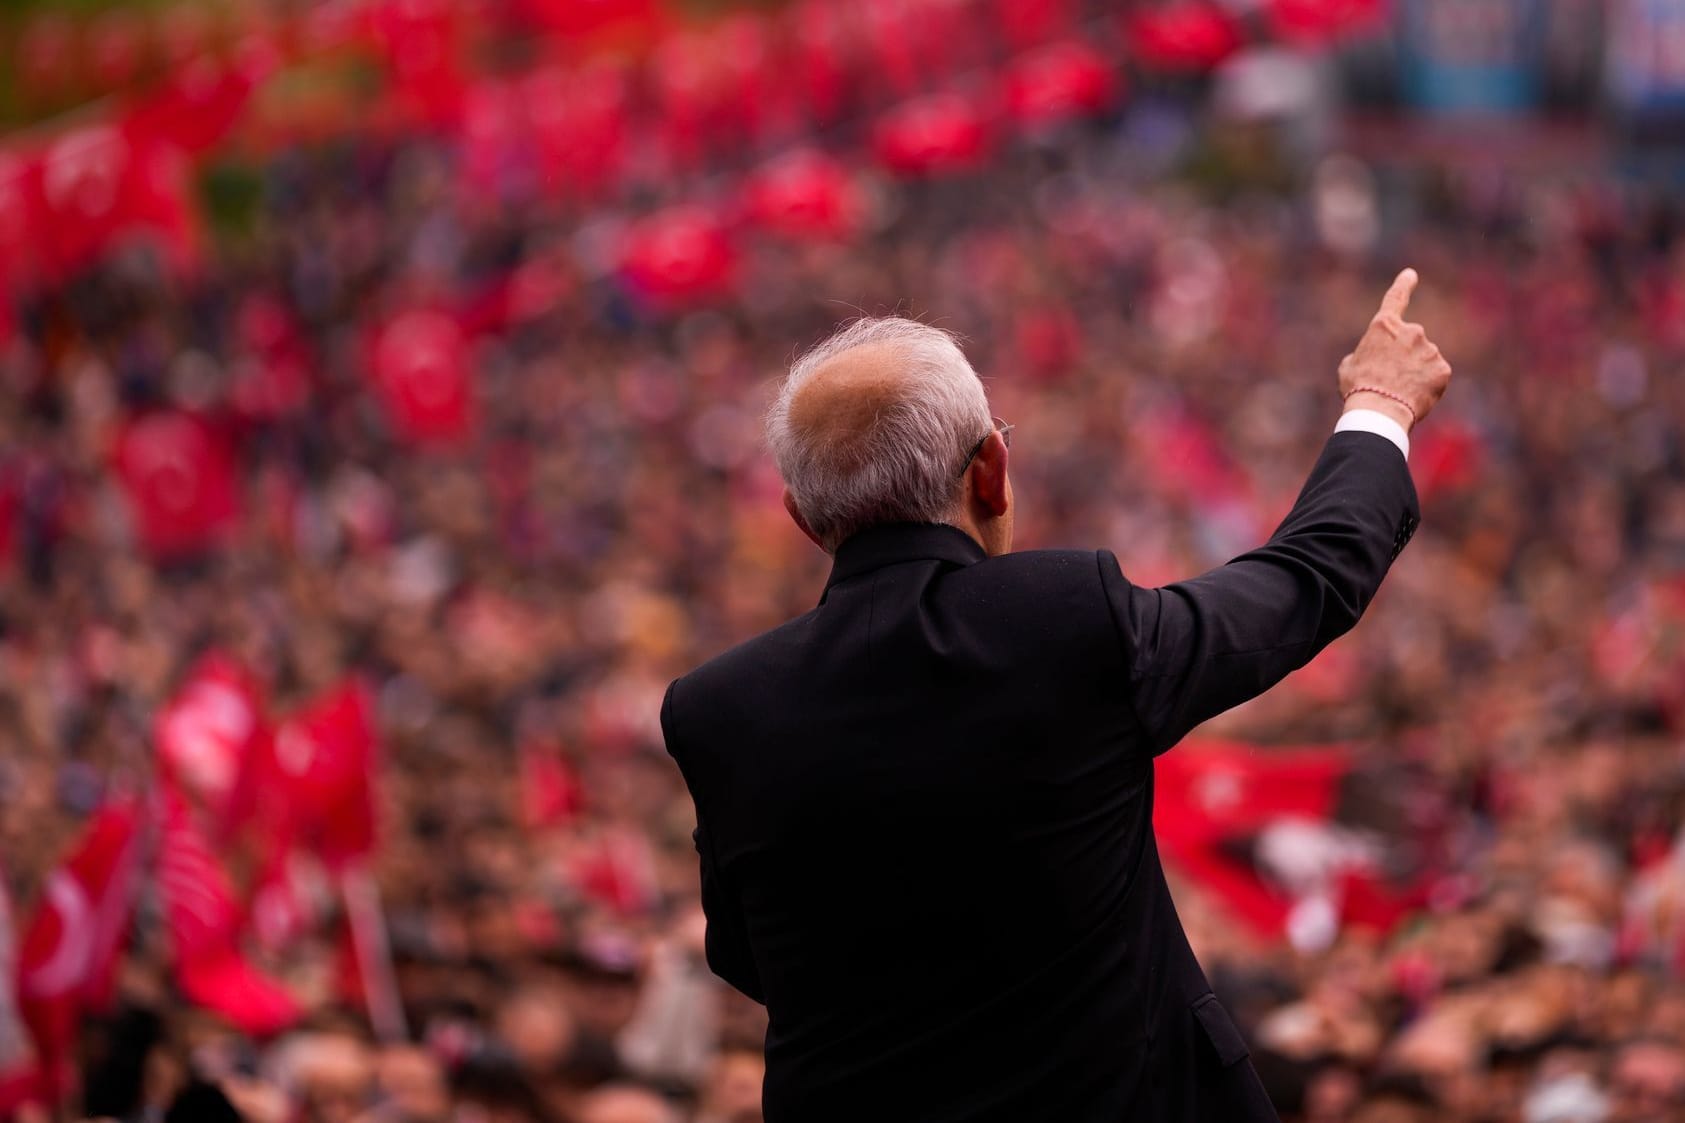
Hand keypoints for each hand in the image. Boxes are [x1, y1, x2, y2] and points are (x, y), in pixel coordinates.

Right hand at [1338, 268, 1452, 431]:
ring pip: (1424, 359)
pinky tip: (1414, 396)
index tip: (1411, 274)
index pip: (1395, 299)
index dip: (1404, 285)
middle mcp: (1411, 331)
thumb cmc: (1358, 388)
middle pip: (1410, 341)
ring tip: (1399, 392)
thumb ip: (1367, 353)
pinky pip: (1436, 375)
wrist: (1379, 411)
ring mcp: (1429, 349)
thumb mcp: (1350, 366)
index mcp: (1383, 326)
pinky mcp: (1442, 368)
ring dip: (1415, 372)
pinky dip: (1427, 385)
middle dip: (1404, 356)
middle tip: (1389, 379)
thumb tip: (1376, 357)